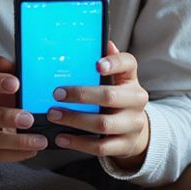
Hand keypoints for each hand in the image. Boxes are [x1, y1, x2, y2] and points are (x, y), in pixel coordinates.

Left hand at [47, 42, 149, 168]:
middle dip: (80, 95)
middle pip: (109, 97)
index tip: (96, 64)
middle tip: (56, 94)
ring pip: (103, 124)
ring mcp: (132, 125)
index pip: (128, 64)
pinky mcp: (124, 145)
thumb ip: (108, 63)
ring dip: (75, 120)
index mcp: (131, 79)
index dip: (114, 63)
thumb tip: (104, 42)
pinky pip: (100, 147)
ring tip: (54, 115)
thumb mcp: (116, 79)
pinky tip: (61, 137)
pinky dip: (78, 143)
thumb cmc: (117, 98)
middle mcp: (136, 100)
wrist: (135, 130)